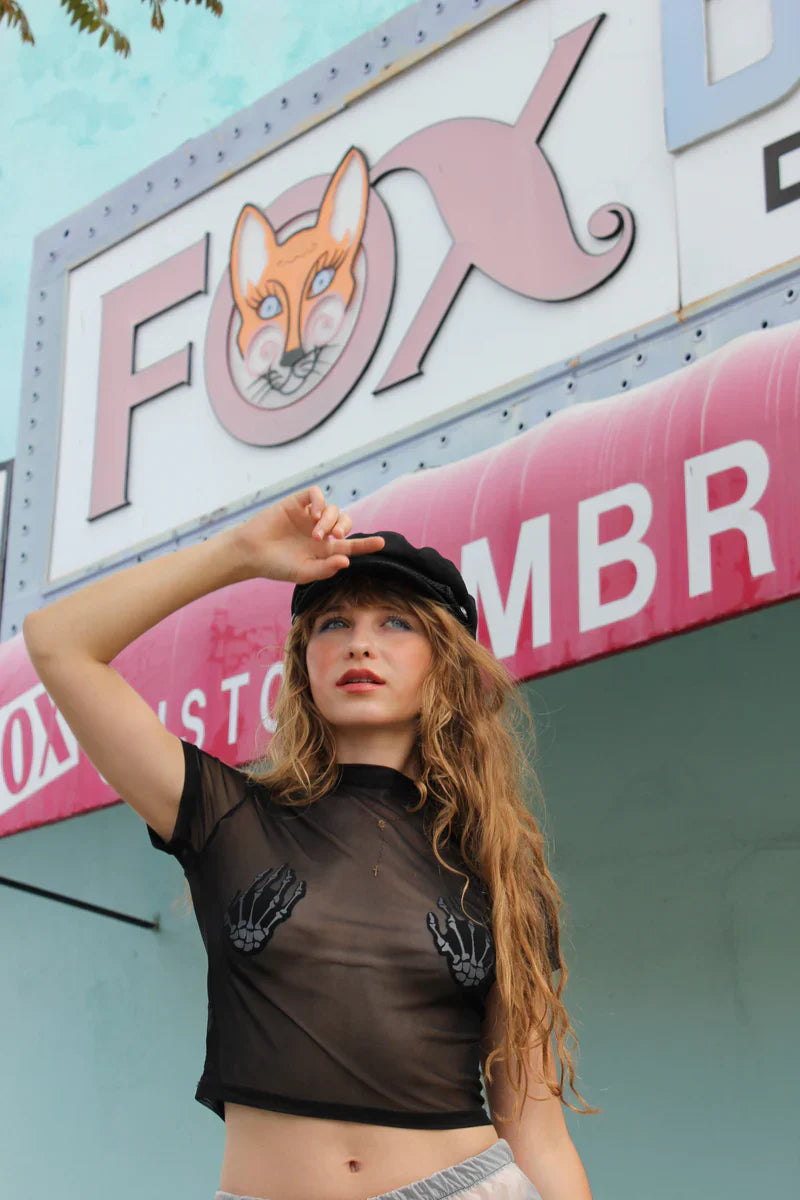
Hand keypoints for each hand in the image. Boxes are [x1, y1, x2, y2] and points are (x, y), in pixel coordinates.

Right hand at [232, 485, 384, 583]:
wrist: (251, 552)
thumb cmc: (276, 566)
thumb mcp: (303, 573)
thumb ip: (326, 569)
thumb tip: (347, 561)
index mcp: (324, 550)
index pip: (351, 546)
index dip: (366, 544)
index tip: (381, 543)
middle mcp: (319, 532)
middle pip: (345, 522)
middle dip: (344, 527)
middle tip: (333, 537)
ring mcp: (308, 517)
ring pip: (333, 509)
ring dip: (329, 520)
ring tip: (316, 534)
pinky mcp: (296, 503)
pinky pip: (316, 495)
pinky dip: (320, 502)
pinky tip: (314, 514)